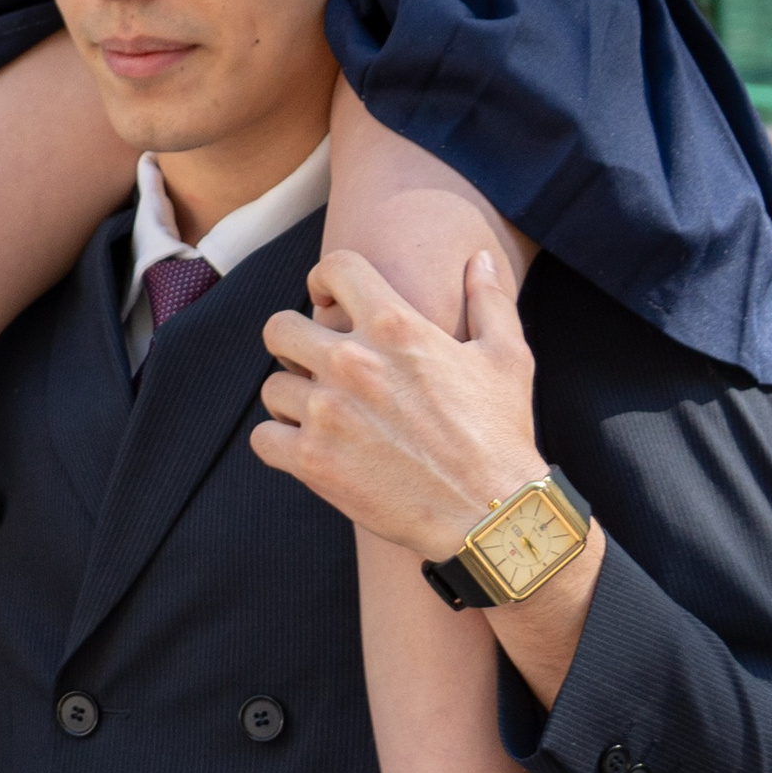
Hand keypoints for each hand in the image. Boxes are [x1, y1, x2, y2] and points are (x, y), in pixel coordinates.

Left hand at [252, 248, 541, 561]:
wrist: (490, 514)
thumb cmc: (501, 434)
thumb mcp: (508, 356)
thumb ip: (490, 299)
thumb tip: (481, 258)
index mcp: (396, 326)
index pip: (334, 268)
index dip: (325, 280)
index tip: (330, 301)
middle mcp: (353, 362)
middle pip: (279, 327)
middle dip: (293, 341)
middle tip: (313, 363)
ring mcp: (328, 413)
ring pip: (272, 387)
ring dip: (292, 398)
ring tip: (321, 413)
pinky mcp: (314, 462)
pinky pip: (263, 438)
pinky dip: (279, 443)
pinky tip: (308, 447)